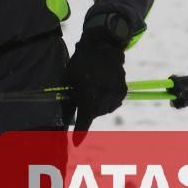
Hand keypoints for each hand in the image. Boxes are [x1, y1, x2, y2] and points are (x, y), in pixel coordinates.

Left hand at [63, 15, 128, 142]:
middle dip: (88, 109)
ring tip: (92, 88)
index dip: (80, 132)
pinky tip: (102, 87)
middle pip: (95, 114)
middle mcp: (104, 97)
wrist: (102, 46)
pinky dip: (107, 100)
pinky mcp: (123, 90)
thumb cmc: (80, 63)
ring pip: (105, 110)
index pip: (85, 119)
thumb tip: (65, 118)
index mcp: (89, 94)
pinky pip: (113, 103)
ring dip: (98, 105)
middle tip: (82, 95)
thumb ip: (68, 100)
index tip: (76, 142)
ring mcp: (115, 94)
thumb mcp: (68, 80)